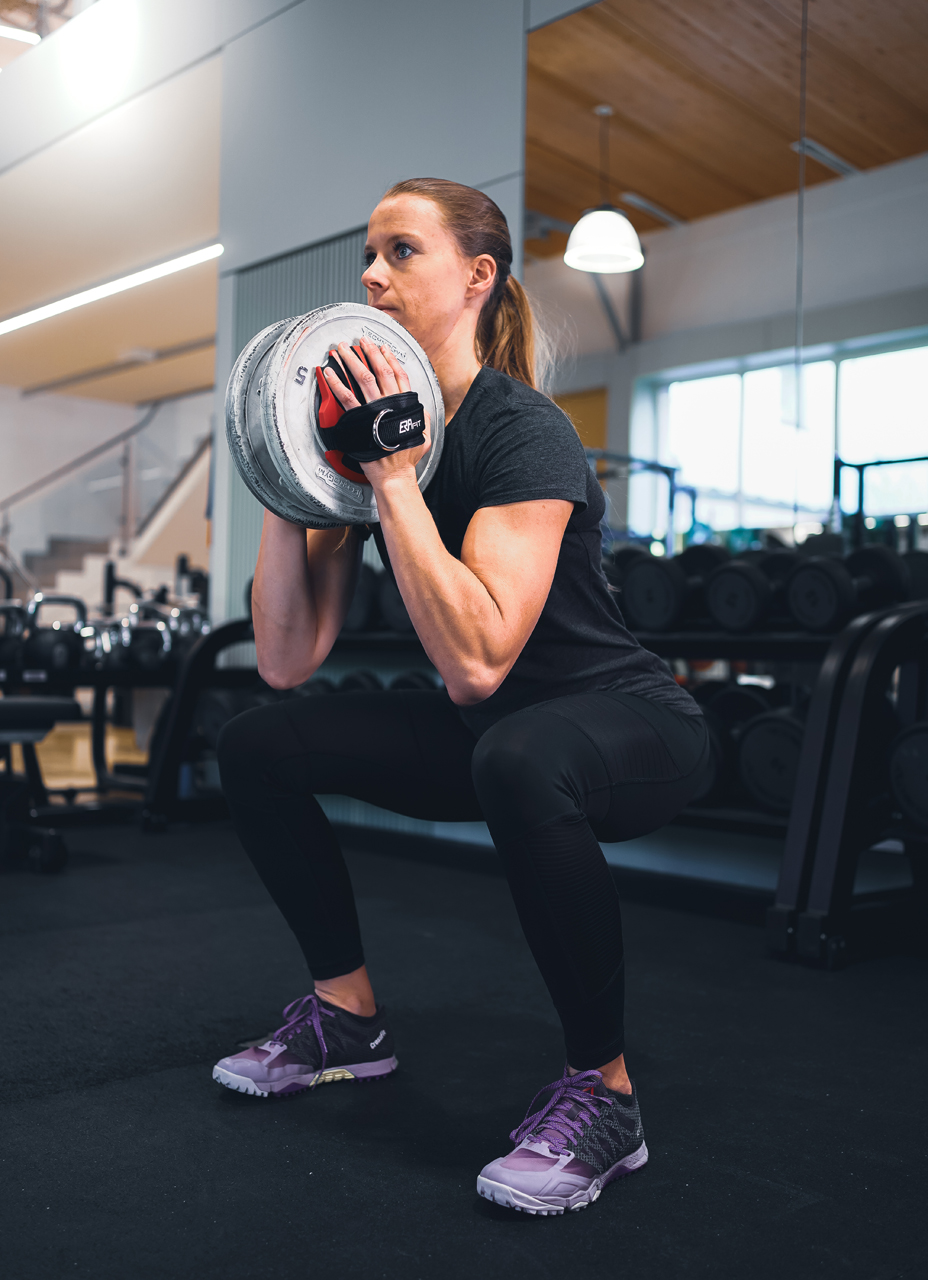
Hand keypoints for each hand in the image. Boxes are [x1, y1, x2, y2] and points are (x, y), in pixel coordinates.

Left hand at [322, 338, 430, 485]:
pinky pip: (346, 397)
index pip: (398, 374)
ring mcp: (375, 411)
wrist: (394, 474)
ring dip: (350, 361)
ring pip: (363, 378)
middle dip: (368, 352)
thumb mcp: (424, 434)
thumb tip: (419, 407)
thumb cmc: (406, 458)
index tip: (381, 348)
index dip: (389, 358)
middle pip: (379, 370)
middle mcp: (390, 403)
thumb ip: (421, 418)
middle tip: (359, 341)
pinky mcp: (360, 420)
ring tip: (341, 350)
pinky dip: (337, 383)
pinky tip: (329, 373)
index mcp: (405, 404)